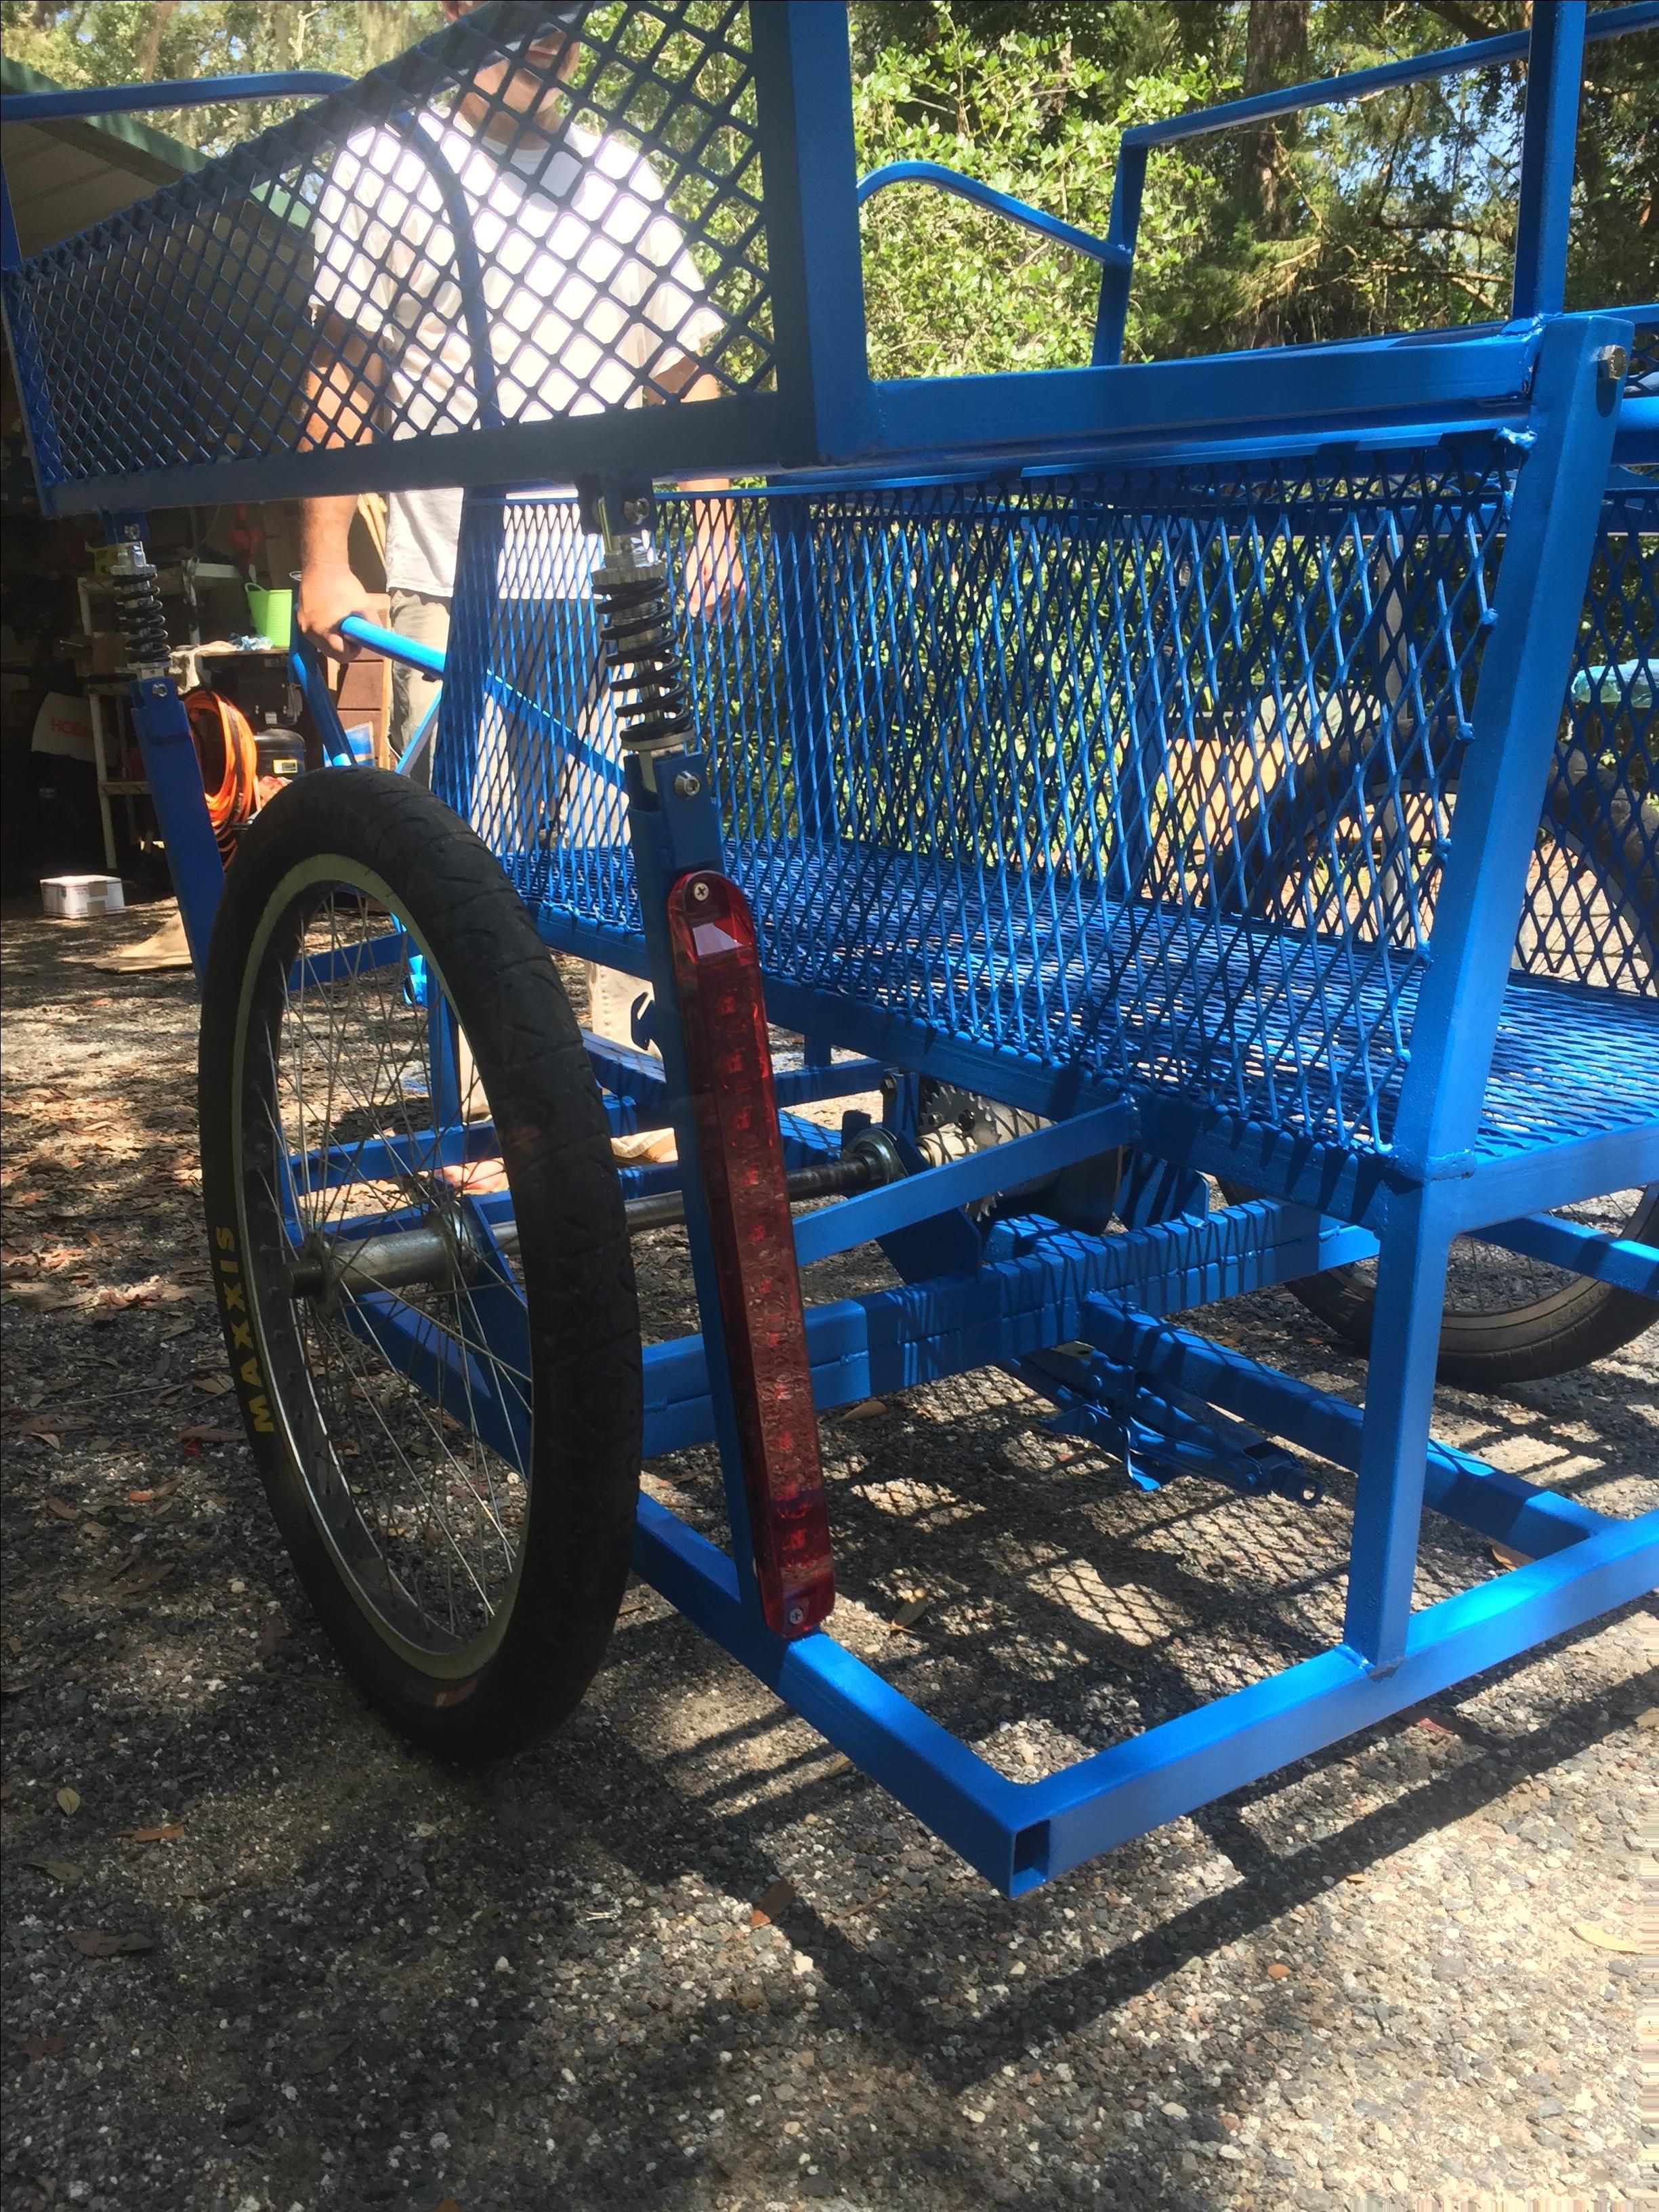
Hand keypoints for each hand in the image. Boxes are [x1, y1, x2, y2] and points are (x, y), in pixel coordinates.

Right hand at [297, 565, 388, 660]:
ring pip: (322, 645)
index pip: (340, 656)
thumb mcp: (364, 606)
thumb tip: (380, 640)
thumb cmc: (344, 585)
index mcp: (324, 631)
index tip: (357, 638)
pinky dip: (324, 631)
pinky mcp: (299, 619)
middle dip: (343, 647)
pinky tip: (330, 616)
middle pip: (330, 653)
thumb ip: (373, 626)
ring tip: (340, 621)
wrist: (322, 566)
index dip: (353, 651)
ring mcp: (302, 626)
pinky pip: (314, 633)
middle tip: (350, 630)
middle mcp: (310, 632)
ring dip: (333, 639)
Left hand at [682, 501, 745, 620]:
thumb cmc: (703, 550)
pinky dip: (723, 609)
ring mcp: (741, 589)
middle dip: (706, 612)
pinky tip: (714, 602)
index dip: (697, 608)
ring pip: (727, 615)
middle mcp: (735, 588)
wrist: (718, 537)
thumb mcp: (693, 568)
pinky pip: (733, 608)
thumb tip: (694, 610)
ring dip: (715, 612)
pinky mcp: (742, 589)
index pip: (709, 607)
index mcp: (722, 583)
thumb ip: (693, 590)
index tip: (690, 605)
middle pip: (718, 614)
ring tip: (705, 599)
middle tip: (697, 602)